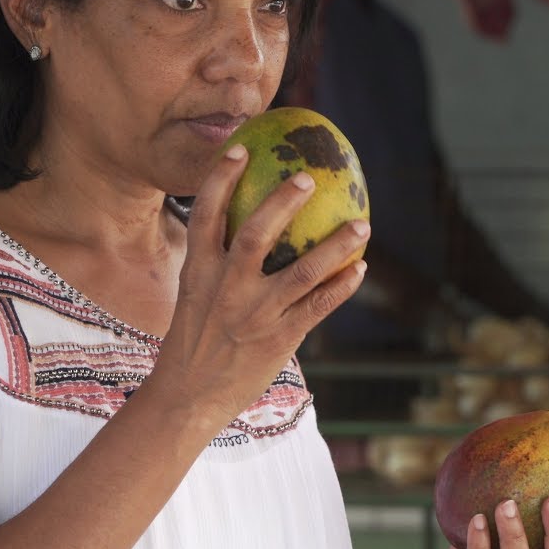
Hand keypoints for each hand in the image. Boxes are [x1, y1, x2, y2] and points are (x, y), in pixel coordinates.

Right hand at [150, 145, 369, 427]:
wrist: (186, 399)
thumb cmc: (193, 343)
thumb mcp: (192, 296)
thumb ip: (215, 265)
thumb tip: (242, 228)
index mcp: (198, 272)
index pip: (206, 215)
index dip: (221, 179)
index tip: (240, 149)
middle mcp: (225, 288)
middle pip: (256, 234)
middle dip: (282, 203)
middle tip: (307, 177)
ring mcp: (254, 314)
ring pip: (301, 272)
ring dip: (335, 247)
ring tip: (362, 226)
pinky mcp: (278, 339)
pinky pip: (317, 307)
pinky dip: (340, 288)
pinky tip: (359, 271)